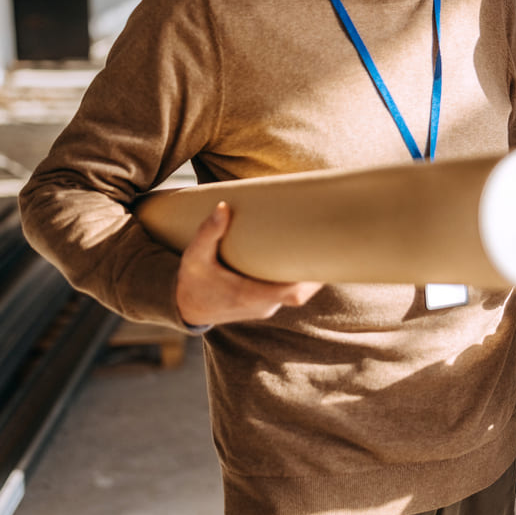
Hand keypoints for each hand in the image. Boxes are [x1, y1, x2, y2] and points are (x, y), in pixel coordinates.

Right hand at [176, 202, 322, 326]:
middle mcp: (261, 306)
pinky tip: (305, 261)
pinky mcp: (263, 306)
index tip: (323, 257)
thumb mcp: (195, 256)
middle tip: (330, 247)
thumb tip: (223, 206)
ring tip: (322, 250)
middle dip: (317, 275)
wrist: (185, 306)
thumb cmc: (192, 280)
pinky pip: (287, 296)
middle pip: (301, 295)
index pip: (292, 293)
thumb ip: (208, 232)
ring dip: (308, 278)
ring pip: (296, 296)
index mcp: (248, 295)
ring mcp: (264, 308)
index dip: (311, 279)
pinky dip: (297, 281)